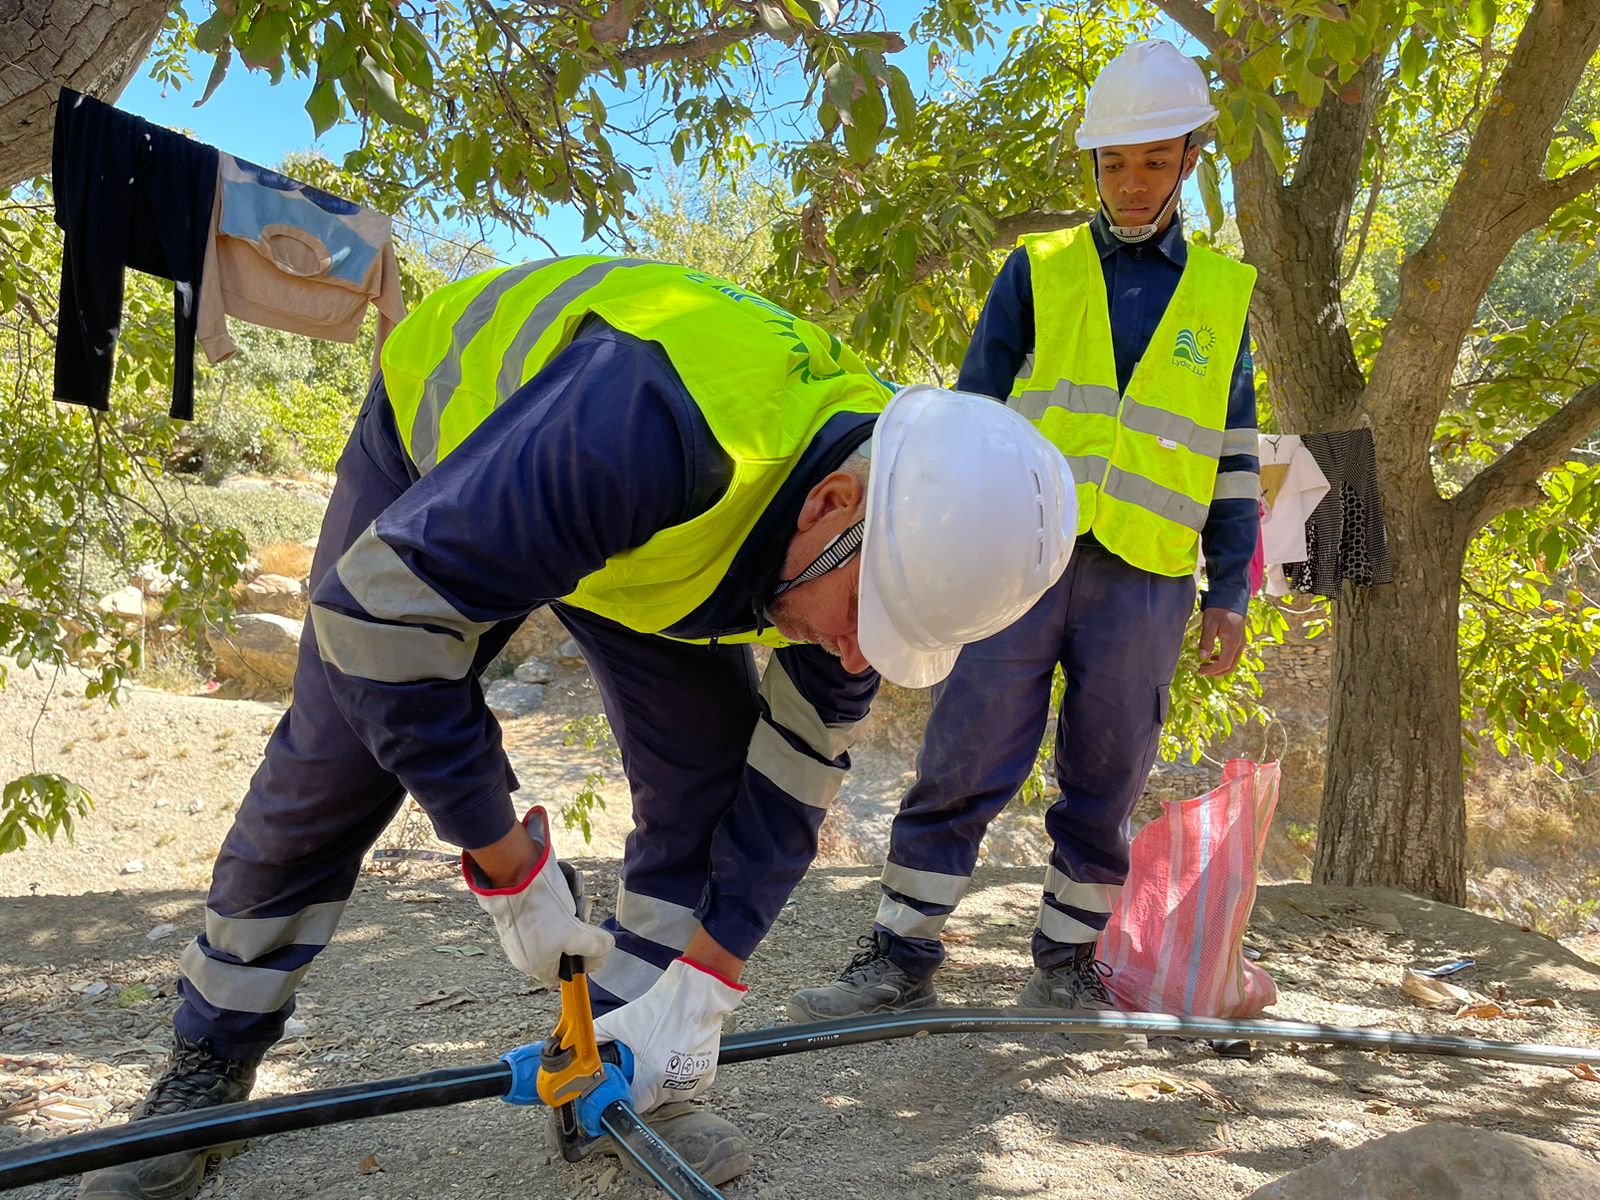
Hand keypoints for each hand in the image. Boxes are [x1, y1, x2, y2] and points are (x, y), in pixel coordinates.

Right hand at [463, 807, 613, 986]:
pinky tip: (563, 895)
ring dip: (568, 920)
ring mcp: (518, 933)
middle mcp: (524, 953)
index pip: (562, 976)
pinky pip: (541, 916)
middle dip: (577, 936)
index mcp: (535, 965)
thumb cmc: (541, 909)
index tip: (592, 947)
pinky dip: (554, 908)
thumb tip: (606, 948)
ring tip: (576, 903)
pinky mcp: (517, 914)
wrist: (514, 877)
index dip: (581, 964)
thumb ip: (593, 945)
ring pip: (552, 932)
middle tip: (585, 919)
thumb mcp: (575, 932)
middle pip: (560, 951)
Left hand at [593, 957, 746, 1111]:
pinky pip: (688, 1084)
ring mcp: (693, 1082)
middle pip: (652, 1097)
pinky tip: (677, 1053)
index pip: (633, 1103)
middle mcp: (675, 1085)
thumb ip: (597, 1035)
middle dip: (643, 1082)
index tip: (624, 1081)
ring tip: (661, 1053)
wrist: (697, 994)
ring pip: (671, 1092)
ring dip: (663, 1079)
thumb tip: (580, 1045)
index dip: (625, 1091)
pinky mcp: (707, 1075)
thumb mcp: (622, 1021)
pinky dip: (682, 1074)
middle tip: (641, 1059)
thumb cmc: (664, 1007)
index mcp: (653, 1078)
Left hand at [1196, 607, 1245, 676]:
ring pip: (1233, 663)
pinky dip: (1224, 661)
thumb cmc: (1218, 609)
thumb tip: (1202, 657)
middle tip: (1201, 671)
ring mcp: (1241, 643)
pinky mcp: (1240, 641)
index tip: (1199, 670)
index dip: (1211, 670)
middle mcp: (1240, 644)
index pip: (1224, 663)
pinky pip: (1234, 656)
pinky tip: (1213, 657)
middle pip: (1230, 667)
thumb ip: (1206, 641)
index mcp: (1232, 641)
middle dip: (1216, 672)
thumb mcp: (1209, 624)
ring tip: (1206, 666)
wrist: (1231, 598)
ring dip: (1220, 668)